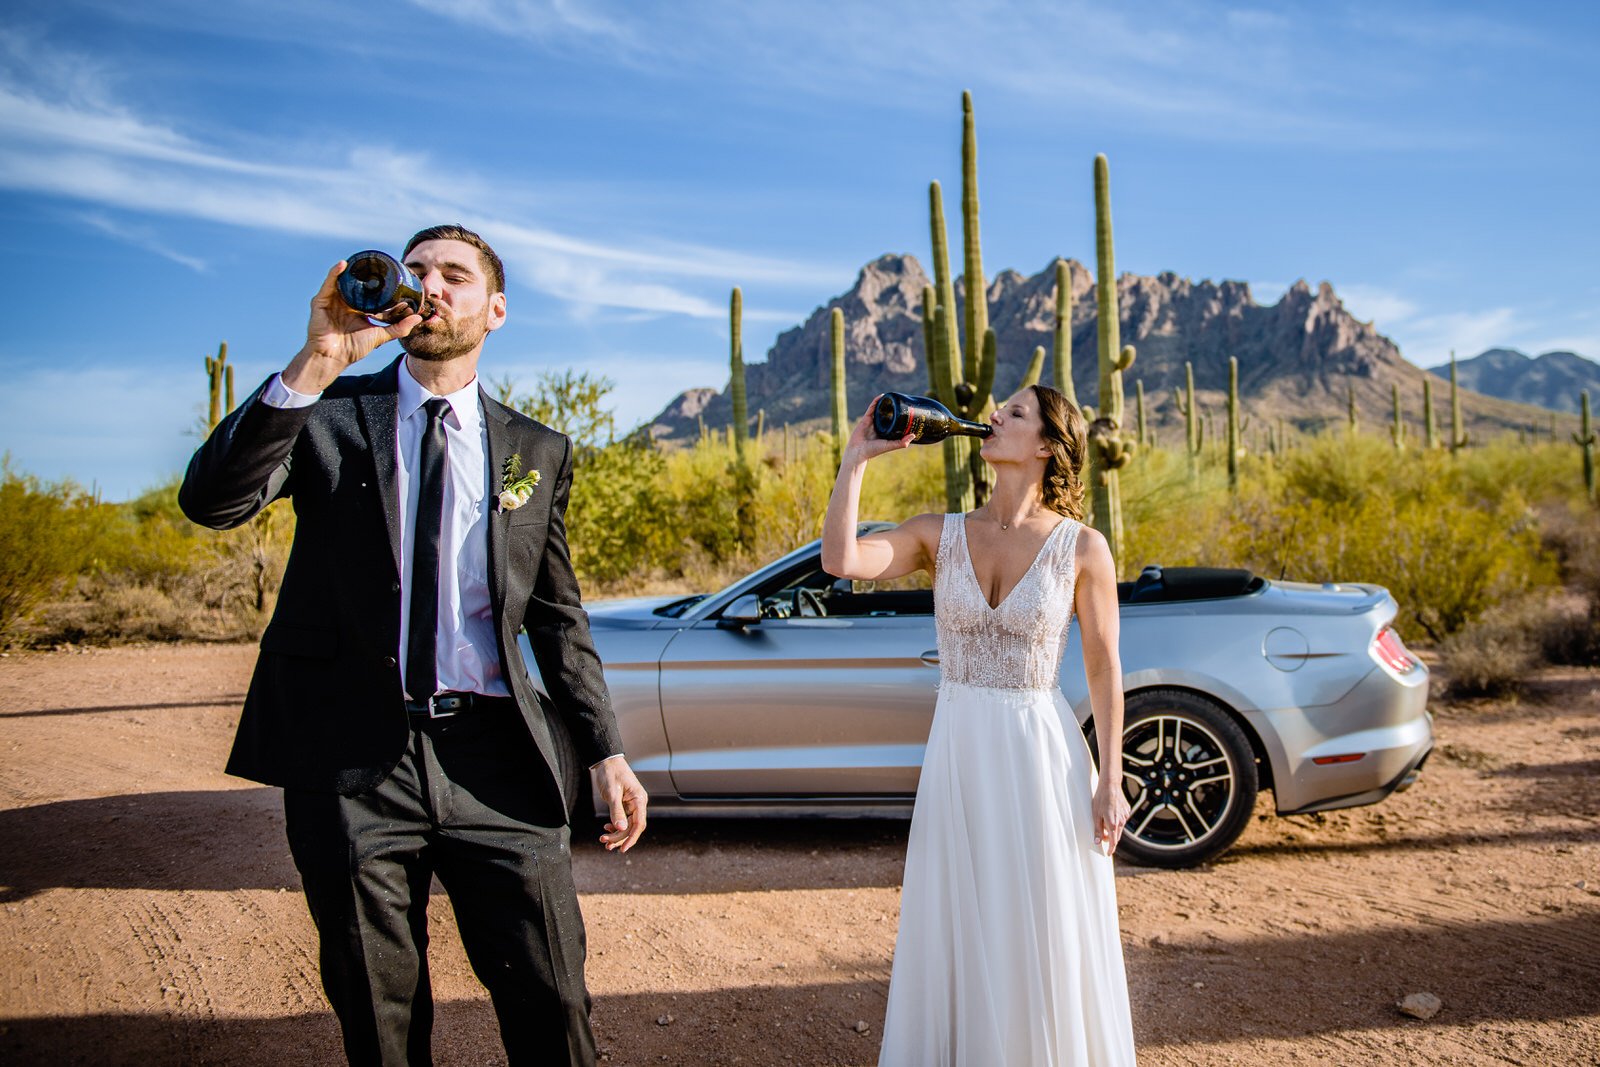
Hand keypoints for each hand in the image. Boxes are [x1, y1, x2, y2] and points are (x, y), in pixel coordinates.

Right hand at [281, 261, 424, 393]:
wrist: (332, 357)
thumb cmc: (353, 348)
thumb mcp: (380, 335)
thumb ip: (399, 328)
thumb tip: (418, 318)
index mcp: (359, 309)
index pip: (372, 295)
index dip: (384, 291)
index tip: (399, 286)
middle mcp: (345, 303)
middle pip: (358, 286)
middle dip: (368, 277)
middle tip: (382, 267)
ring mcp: (332, 301)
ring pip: (343, 281)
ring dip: (352, 271)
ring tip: (363, 260)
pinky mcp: (320, 301)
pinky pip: (329, 284)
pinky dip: (335, 273)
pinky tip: (343, 264)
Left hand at [594, 756, 647, 852]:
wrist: (606, 762)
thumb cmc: (611, 773)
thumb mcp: (612, 793)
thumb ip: (616, 811)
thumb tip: (620, 828)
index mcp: (639, 800)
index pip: (639, 824)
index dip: (631, 838)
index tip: (622, 848)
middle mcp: (638, 804)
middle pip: (632, 828)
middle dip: (619, 837)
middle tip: (605, 844)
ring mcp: (632, 805)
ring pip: (627, 826)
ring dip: (616, 834)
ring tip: (603, 840)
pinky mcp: (625, 805)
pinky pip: (623, 820)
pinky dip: (615, 827)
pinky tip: (606, 828)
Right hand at [842, 395, 912, 464]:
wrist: (858, 451)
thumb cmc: (873, 451)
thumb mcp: (890, 446)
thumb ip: (901, 442)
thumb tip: (913, 435)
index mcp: (885, 433)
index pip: (894, 423)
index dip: (899, 417)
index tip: (907, 412)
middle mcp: (879, 427)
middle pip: (887, 415)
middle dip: (892, 409)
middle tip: (901, 402)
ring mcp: (872, 422)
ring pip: (879, 410)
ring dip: (885, 403)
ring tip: (892, 397)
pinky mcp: (865, 419)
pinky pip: (871, 408)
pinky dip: (876, 401)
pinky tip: (882, 396)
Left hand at [1091, 773, 1130, 856]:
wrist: (1110, 785)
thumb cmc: (1100, 799)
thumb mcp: (1095, 815)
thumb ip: (1097, 830)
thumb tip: (1097, 842)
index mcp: (1113, 824)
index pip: (1113, 842)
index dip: (1111, 849)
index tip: (1108, 854)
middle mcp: (1121, 822)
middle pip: (1117, 836)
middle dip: (1111, 839)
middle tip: (1103, 838)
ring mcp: (1125, 816)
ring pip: (1120, 828)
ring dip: (1113, 829)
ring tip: (1104, 822)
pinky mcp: (1127, 811)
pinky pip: (1122, 820)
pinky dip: (1117, 821)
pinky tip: (1111, 813)